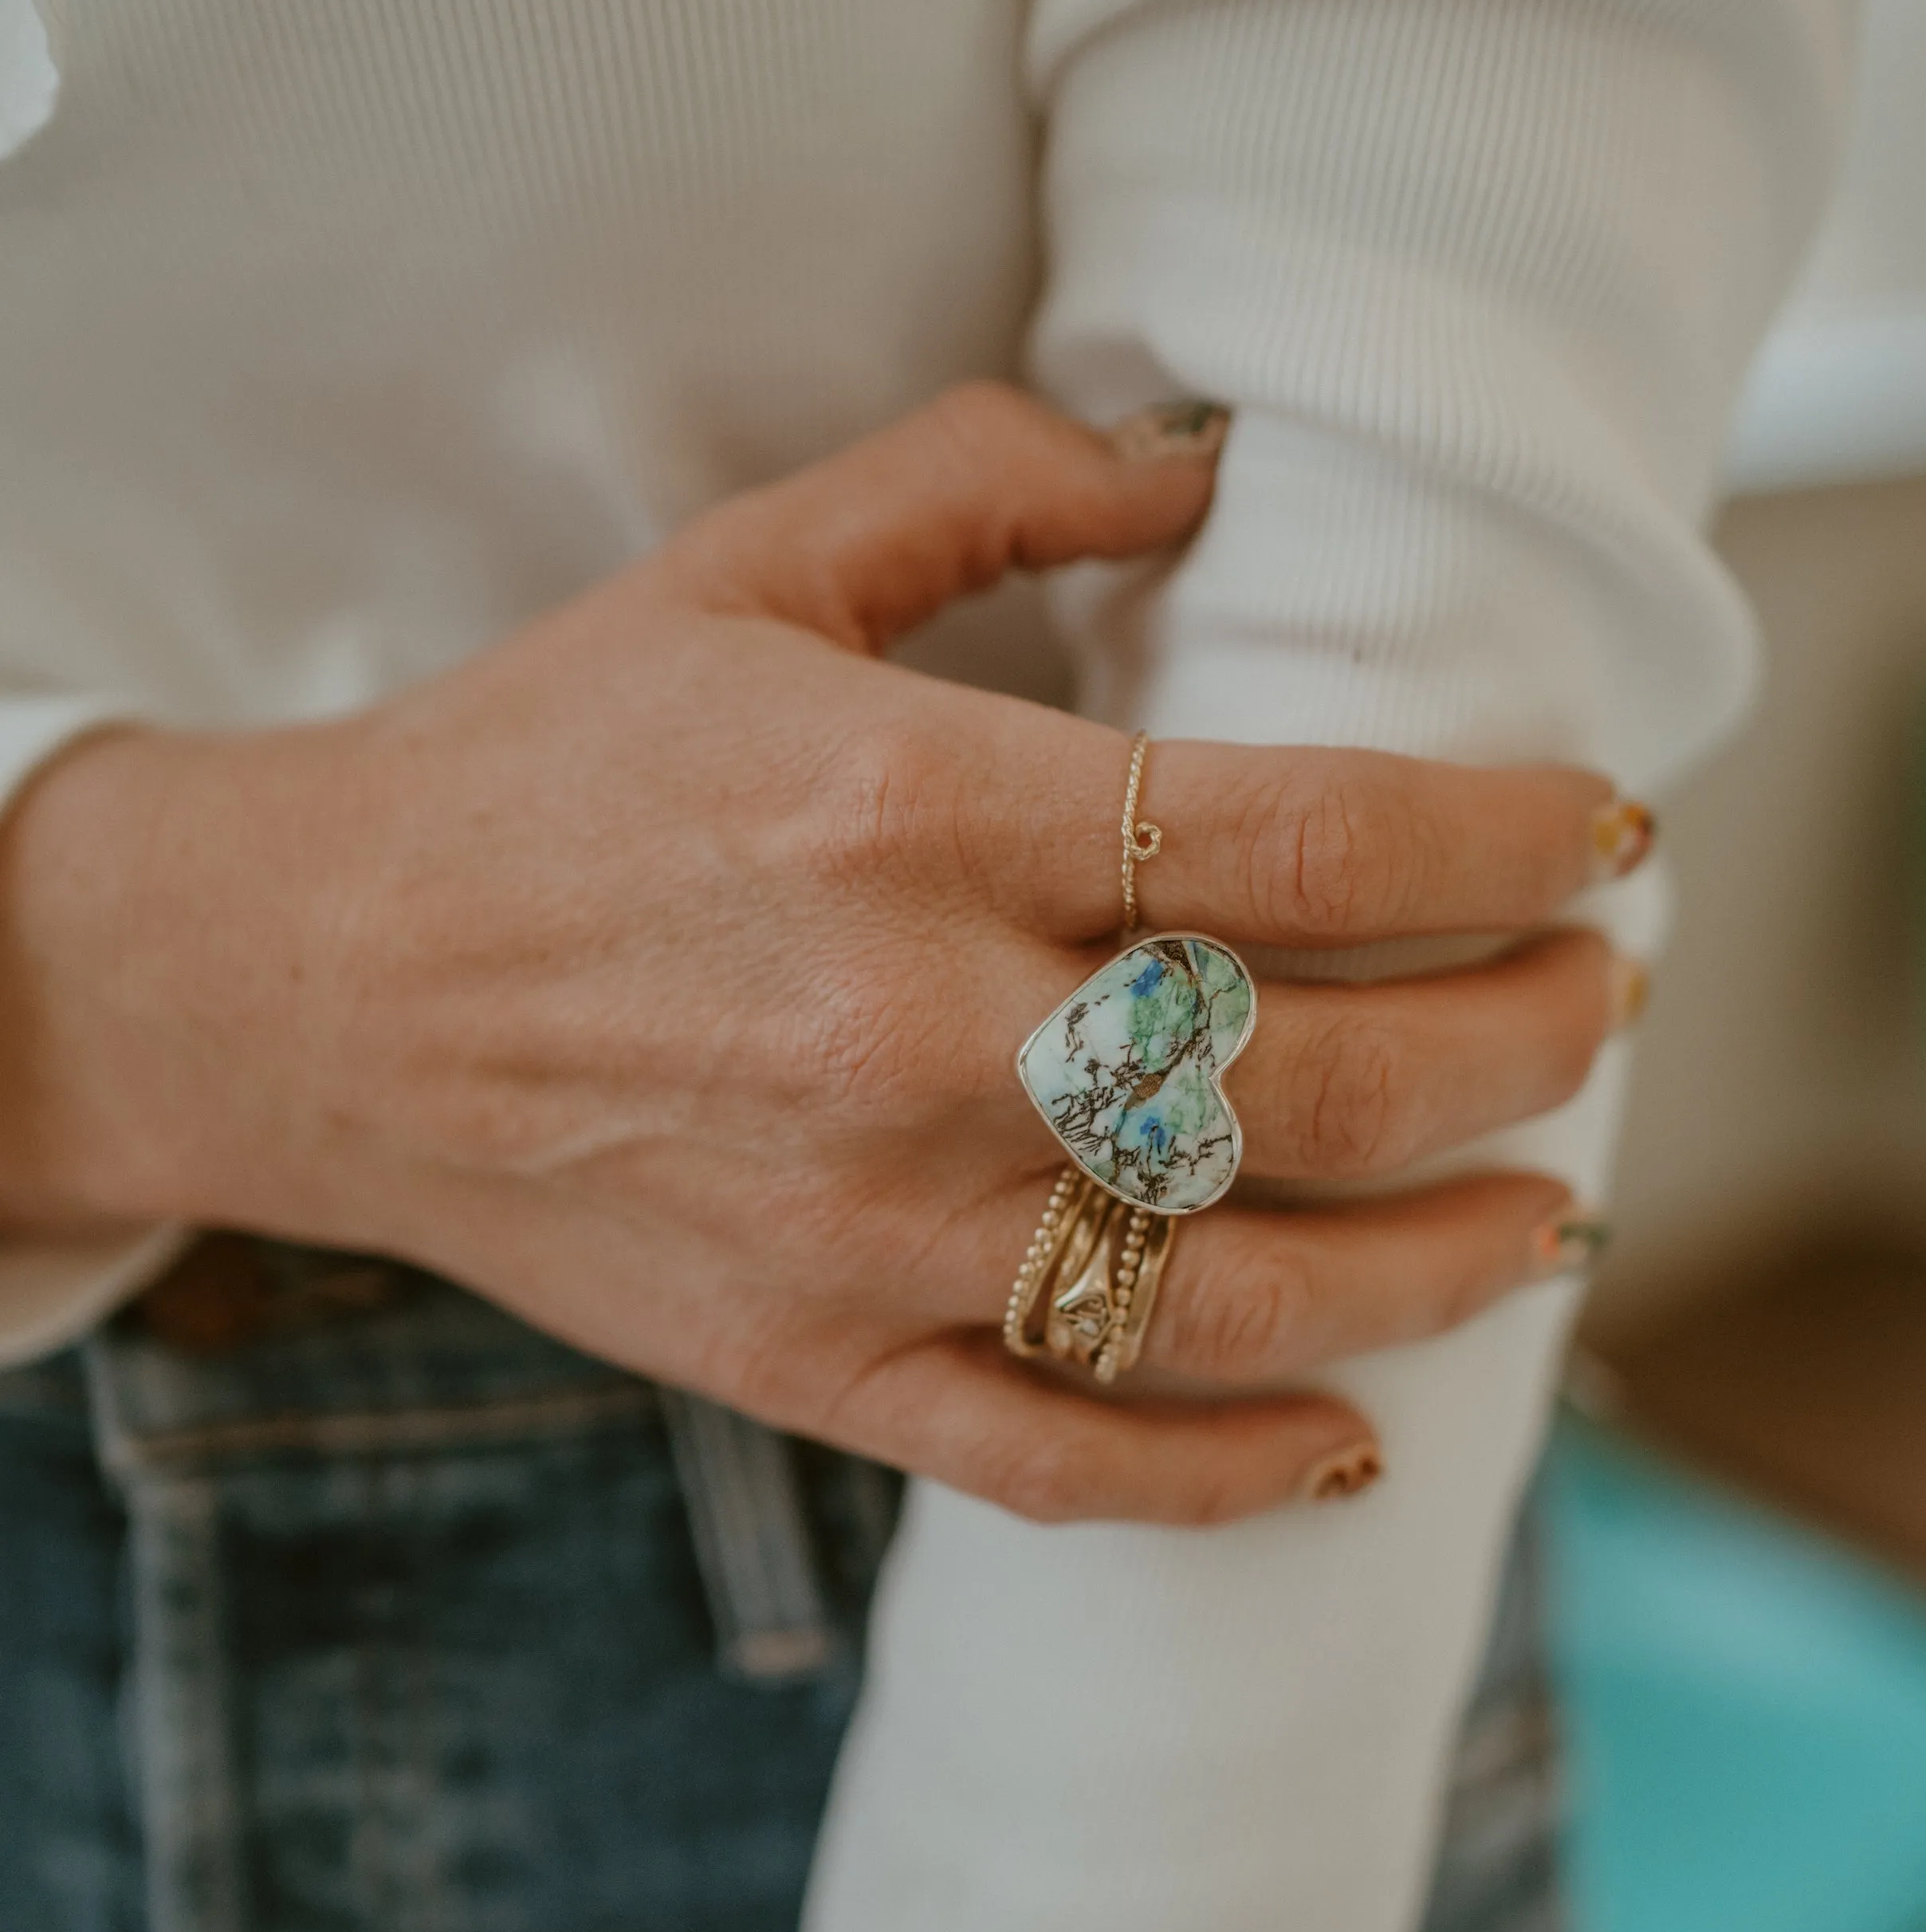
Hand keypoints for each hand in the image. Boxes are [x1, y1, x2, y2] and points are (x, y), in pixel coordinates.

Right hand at [0, 383, 1643, 1521]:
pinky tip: (1347, 1444)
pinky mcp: (815, 1364)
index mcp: (915, 814)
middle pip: (1320, 1079)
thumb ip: (989, 480)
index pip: (1299, 839)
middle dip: (1521, 1047)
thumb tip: (1213, 459)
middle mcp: (915, 1039)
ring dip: (1440, 1268)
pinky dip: (1225, 1472)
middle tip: (1599, 1009)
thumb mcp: (745, 564)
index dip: (1495, 841)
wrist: (317, 987)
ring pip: (1237, 1294)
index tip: (1602, 838)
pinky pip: (1064, 1457)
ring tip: (1548, 1224)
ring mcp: (870, 1231)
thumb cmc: (542, 765)